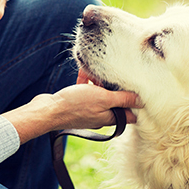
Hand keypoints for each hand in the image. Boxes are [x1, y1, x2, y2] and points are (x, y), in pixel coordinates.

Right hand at [2, 84, 141, 143]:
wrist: (48, 110)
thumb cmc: (75, 105)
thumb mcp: (103, 98)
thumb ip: (122, 99)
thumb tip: (141, 100)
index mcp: (109, 118)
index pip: (129, 114)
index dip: (134, 103)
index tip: (136, 89)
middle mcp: (100, 116)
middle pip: (113, 100)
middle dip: (112, 86)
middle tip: (111, 74)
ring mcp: (88, 110)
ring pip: (99, 94)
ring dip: (97, 81)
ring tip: (93, 70)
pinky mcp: (76, 104)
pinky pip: (86, 91)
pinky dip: (85, 82)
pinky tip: (82, 72)